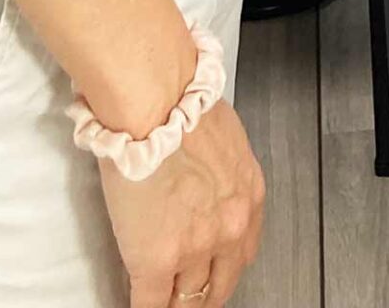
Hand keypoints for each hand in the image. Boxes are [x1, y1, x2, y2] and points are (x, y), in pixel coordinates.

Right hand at [99, 98, 265, 306]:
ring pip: (187, 299)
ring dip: (175, 302)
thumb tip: (202, 182)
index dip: (221, 267)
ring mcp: (194, 249)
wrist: (156, 102)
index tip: (210, 275)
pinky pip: (150, 302)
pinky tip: (140, 305)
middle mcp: (230, 229)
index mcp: (248, 198)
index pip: (241, 253)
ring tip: (165, 303)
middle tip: (190, 300)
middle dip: (203, 295)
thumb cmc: (182, 104)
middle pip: (220, 285)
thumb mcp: (223, 141)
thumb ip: (221, 175)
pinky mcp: (157, 260)